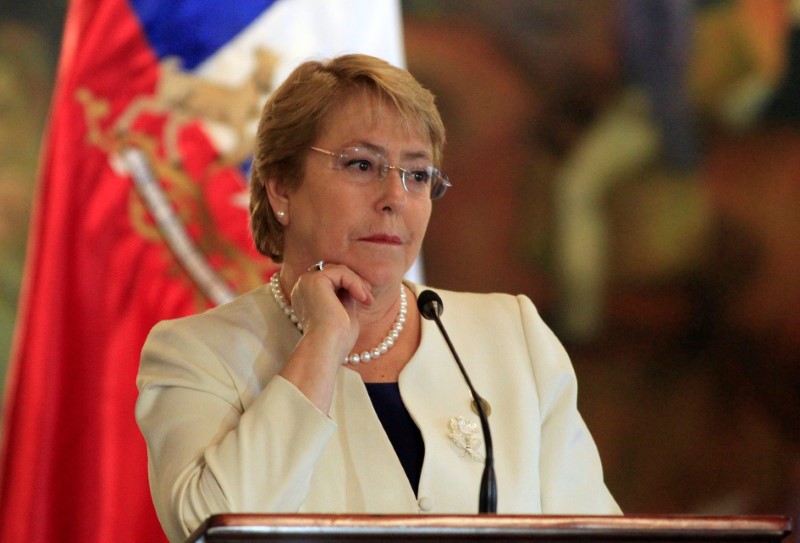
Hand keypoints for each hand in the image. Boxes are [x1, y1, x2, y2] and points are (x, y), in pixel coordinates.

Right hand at [277, 263, 373, 412]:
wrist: (327, 348)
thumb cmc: (336, 339)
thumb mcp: (343, 312)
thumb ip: (345, 296)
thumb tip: (356, 284)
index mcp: (306, 296)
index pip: (331, 280)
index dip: (350, 286)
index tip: (365, 299)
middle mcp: (302, 287)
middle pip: (334, 272)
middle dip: (355, 282)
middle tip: (369, 298)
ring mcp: (306, 282)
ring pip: (339, 270)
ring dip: (358, 283)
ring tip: (368, 300)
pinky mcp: (314, 280)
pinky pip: (341, 273)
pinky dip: (355, 283)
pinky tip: (362, 298)